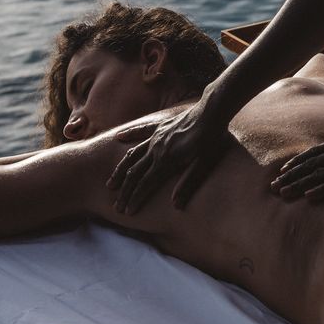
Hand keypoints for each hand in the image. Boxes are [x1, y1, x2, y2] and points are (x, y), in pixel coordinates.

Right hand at [106, 102, 230, 212]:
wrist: (212, 111)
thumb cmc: (212, 139)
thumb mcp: (205, 164)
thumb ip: (189, 183)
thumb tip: (176, 205)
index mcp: (167, 160)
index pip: (146, 184)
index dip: (135, 199)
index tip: (126, 212)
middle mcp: (157, 149)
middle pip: (135, 173)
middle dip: (125, 191)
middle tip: (116, 207)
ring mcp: (157, 136)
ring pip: (132, 155)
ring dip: (120, 170)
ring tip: (110, 183)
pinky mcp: (160, 126)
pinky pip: (140, 131)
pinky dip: (128, 135)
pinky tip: (118, 138)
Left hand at [270, 123, 323, 201]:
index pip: (315, 153)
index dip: (298, 162)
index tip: (283, 171)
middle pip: (312, 165)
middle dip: (292, 176)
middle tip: (273, 187)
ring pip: (321, 175)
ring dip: (301, 185)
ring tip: (283, 194)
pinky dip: (323, 190)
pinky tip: (309, 196)